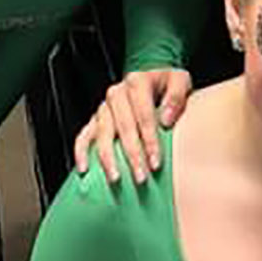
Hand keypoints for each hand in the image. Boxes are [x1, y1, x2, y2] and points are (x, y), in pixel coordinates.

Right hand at [73, 68, 190, 185]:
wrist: (154, 81)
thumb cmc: (168, 85)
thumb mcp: (180, 81)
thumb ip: (176, 96)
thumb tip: (165, 120)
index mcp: (137, 82)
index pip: (143, 115)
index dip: (150, 140)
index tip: (156, 163)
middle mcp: (117, 93)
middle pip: (123, 127)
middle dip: (132, 154)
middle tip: (141, 177)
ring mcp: (104, 107)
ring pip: (102, 134)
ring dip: (107, 158)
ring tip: (115, 179)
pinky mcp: (95, 119)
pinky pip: (84, 135)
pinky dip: (81, 152)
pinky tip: (84, 169)